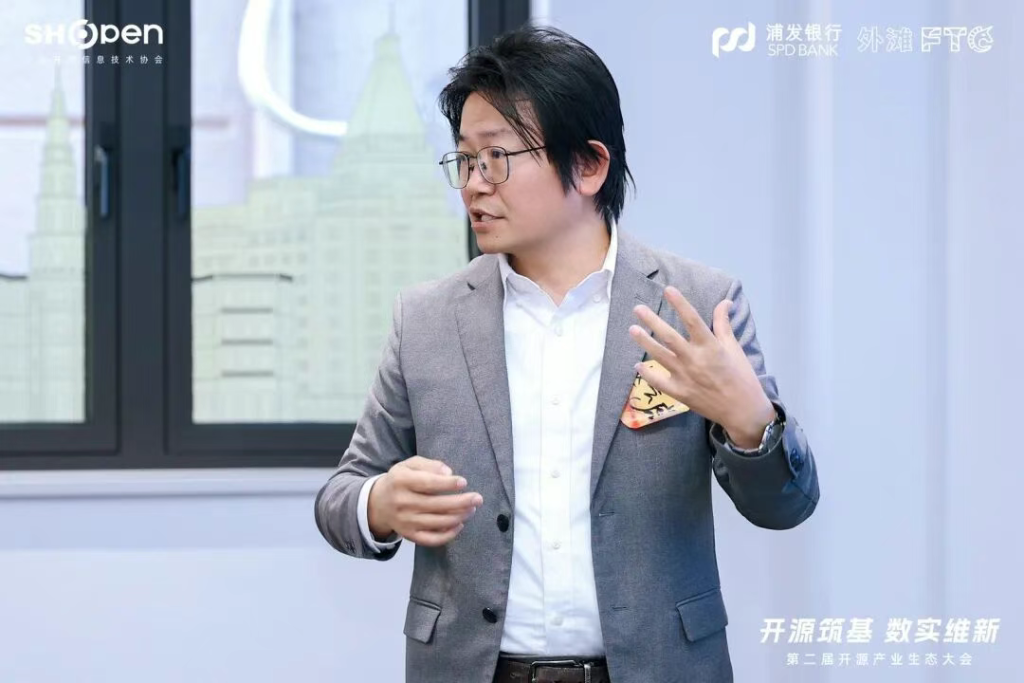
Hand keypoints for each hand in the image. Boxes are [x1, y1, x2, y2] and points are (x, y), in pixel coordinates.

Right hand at [368, 455, 482, 546]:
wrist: (378, 503)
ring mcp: (405, 522)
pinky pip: (431, 539)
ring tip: (471, 509)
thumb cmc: (401, 480)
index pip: (427, 483)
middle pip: (436, 505)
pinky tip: (460, 525)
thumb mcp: (410, 465)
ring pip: (437, 522)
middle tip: (478, 498)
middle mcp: (402, 503)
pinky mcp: (409, 536)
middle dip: (460, 502)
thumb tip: (449, 473)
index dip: (447, 484)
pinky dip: (448, 535)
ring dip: (458, 516)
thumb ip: (429, 465)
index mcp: (401, 481)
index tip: (464, 482)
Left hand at [629, 286, 774, 447]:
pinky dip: (647, 373)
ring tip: (632, 329)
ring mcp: (685, 377)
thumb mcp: (734, 348)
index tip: (668, 290)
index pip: (692, 320)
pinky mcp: (680, 393)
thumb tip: (725, 302)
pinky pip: (658, 382)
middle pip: (669, 336)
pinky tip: (637, 365)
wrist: (743, 410)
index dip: (680, 304)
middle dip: (652, 321)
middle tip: (638, 308)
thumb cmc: (741, 376)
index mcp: (710, 346)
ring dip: (645, 342)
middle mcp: (695, 359)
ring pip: (659, 356)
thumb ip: (724, 324)